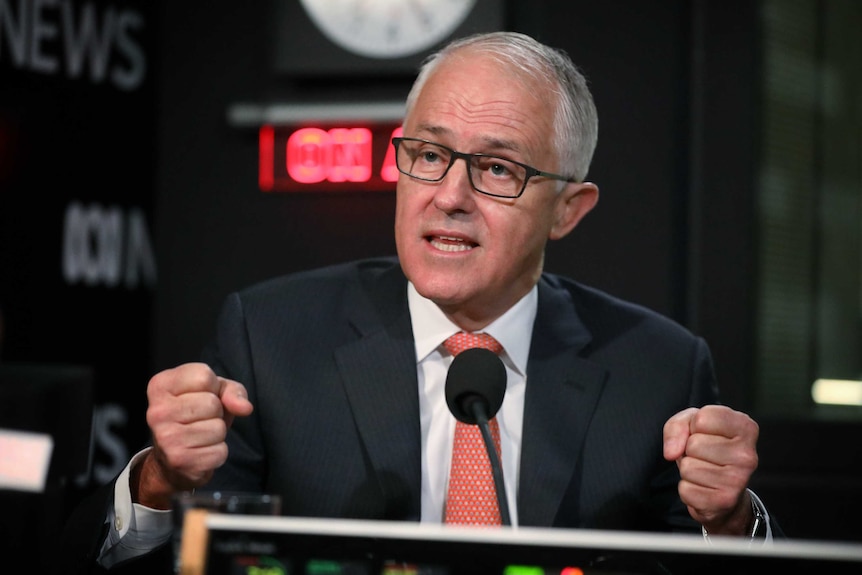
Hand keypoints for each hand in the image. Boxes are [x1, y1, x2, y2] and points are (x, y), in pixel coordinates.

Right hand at [132, 362, 253, 508]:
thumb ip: (232, 391)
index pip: (204, 376)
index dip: (213, 387)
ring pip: (218, 428)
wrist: (173, 456)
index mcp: (160, 385)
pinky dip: (217, 452)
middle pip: (212, 403)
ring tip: (200, 434)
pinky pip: (219, 451)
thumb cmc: (196, 414)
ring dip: (217, 432)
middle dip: (216, 412)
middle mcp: (156, 411)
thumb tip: (245, 408)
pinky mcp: (178, 461)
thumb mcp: (215, 391)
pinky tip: (200, 450)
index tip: (199, 395)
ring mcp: (165, 438)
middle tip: (200, 419)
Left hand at [663, 405, 759, 534]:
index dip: (694, 426)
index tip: (706, 433)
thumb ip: (677, 425)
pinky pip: (686, 489)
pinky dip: (688, 488)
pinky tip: (704, 487)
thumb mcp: (692, 425)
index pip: (703, 418)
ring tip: (704, 470)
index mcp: (745, 427)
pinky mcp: (725, 501)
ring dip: (688, 469)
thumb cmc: (708, 449)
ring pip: (688, 467)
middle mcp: (747, 454)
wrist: (724, 490)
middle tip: (704, 456)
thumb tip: (672, 452)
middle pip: (694, 444)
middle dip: (689, 450)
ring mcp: (738, 480)